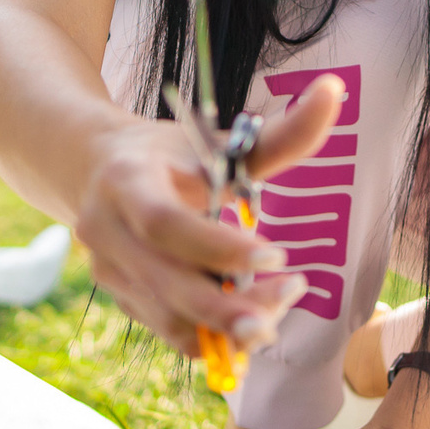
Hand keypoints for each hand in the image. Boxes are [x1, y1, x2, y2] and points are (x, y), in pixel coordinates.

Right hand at [73, 73, 343, 358]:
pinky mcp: (119, 298)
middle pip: (166, 283)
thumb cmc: (168, 155)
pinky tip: (250, 325)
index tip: (277, 253)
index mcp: (126, 183)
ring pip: (168, 316)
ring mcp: (108, 271)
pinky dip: (211, 336)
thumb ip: (280, 134)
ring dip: (226, 326)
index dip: (218, 247)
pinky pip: (168, 330)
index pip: (166, 224)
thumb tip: (335, 92)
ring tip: (277, 312)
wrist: (94, 171)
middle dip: (228, 305)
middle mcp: (107, 232)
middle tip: (287, 301)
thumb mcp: (216, 142)